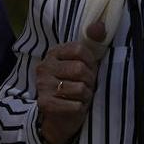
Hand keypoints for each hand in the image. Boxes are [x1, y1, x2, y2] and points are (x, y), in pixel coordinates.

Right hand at [31, 21, 106, 143]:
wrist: (60, 118)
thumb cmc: (75, 86)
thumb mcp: (84, 64)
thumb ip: (93, 43)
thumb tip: (100, 26)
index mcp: (53, 54)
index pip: (79, 50)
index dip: (90, 62)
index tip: (88, 70)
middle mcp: (44, 67)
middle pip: (79, 69)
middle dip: (89, 81)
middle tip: (85, 87)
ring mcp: (43, 86)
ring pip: (79, 88)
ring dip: (85, 96)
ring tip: (80, 97)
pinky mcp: (45, 104)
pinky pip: (75, 105)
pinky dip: (80, 108)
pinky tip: (74, 107)